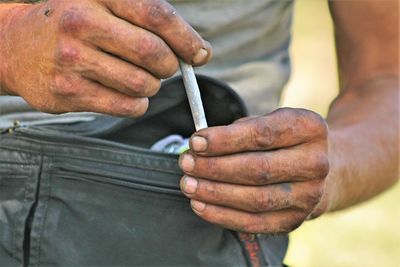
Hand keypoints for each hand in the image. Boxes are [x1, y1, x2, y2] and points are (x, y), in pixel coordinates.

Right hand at [0, 0, 210, 115]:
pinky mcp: (67, 91)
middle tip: (162, 67)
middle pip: (153, 53)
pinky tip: (127, 94)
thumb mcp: (105, 6)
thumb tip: (200, 52)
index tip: (201, 54)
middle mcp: (82, 23)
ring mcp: (72, 59)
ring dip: (151, 87)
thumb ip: (149, 22)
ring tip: (138, 79)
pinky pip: (126, 106)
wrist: (16, 46)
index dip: (187, 39)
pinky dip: (137, 104)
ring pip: (142, 85)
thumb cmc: (73, 25)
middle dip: (169, 66)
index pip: (157, 15)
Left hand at [179, 108, 329, 233]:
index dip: (225, 140)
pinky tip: (200, 205)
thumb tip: (201, 145)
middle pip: (258, 169)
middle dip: (215, 167)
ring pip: (256, 199)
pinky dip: (222, 216)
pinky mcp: (294, 220)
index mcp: (310, 128)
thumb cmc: (282, 140)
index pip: (263, 134)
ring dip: (215, 193)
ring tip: (189, 184)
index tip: (196, 141)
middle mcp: (315, 163)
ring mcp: (309, 196)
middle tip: (187, 163)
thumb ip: (241, 129)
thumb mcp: (271, 120)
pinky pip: (255, 223)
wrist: (318, 168)